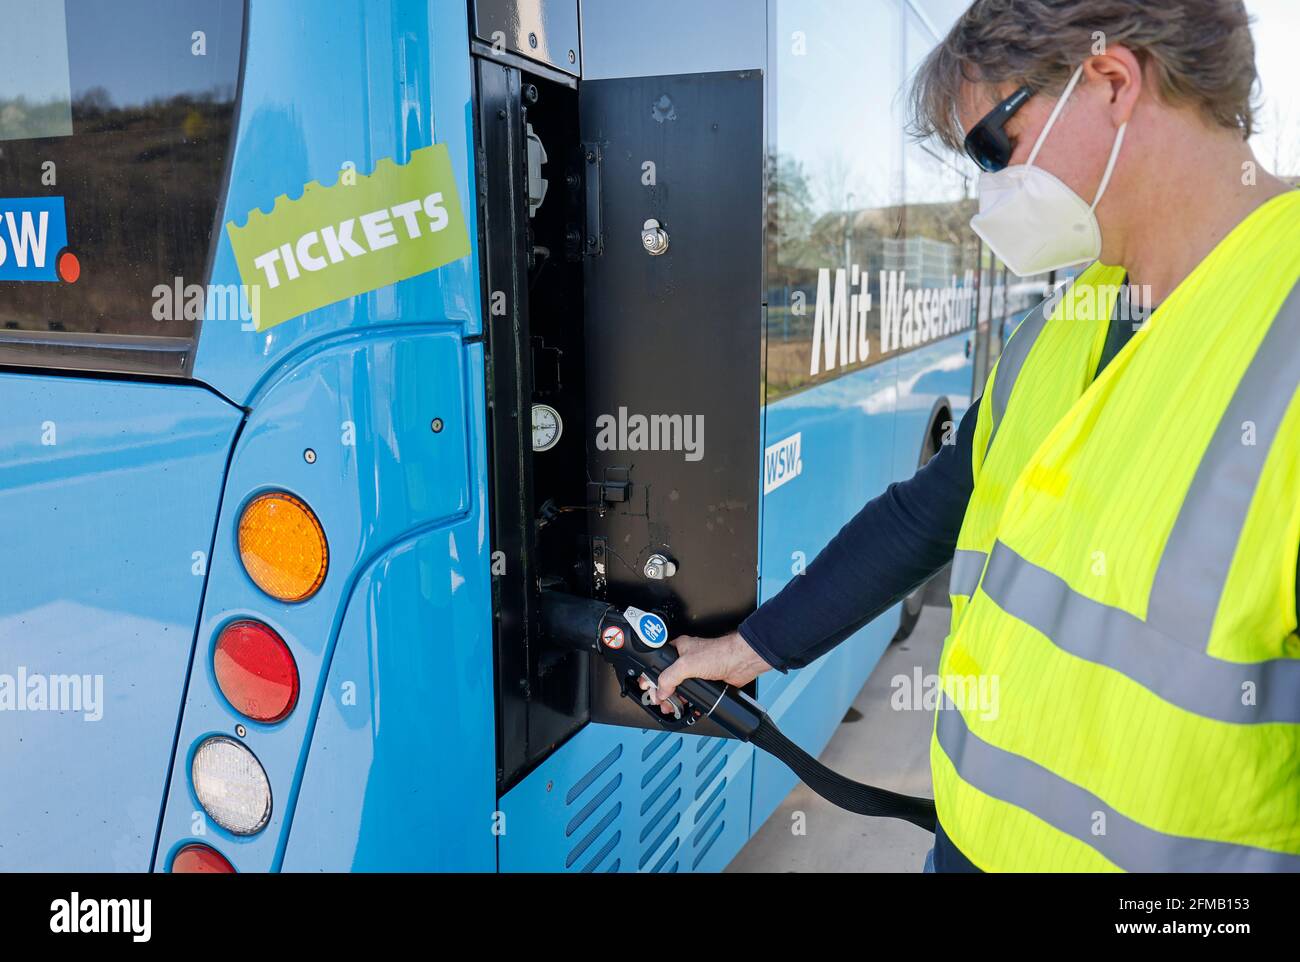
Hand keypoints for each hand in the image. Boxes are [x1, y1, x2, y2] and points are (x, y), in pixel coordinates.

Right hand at [638, 631, 772, 714]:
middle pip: (668, 678)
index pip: (658, 662)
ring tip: (670, 707)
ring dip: (674, 699)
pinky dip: (689, 702)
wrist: (742, 662)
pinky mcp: (707, 682)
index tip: (647, 687)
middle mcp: (687, 659)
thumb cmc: (719, 653)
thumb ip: (669, 678)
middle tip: (659, 702)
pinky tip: (686, 707)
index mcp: (679, 648)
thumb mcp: (686, 664)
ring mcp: (697, 671)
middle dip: (662, 692)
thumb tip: (661, 691)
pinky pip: (694, 694)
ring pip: (680, 688)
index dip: (651, 675)